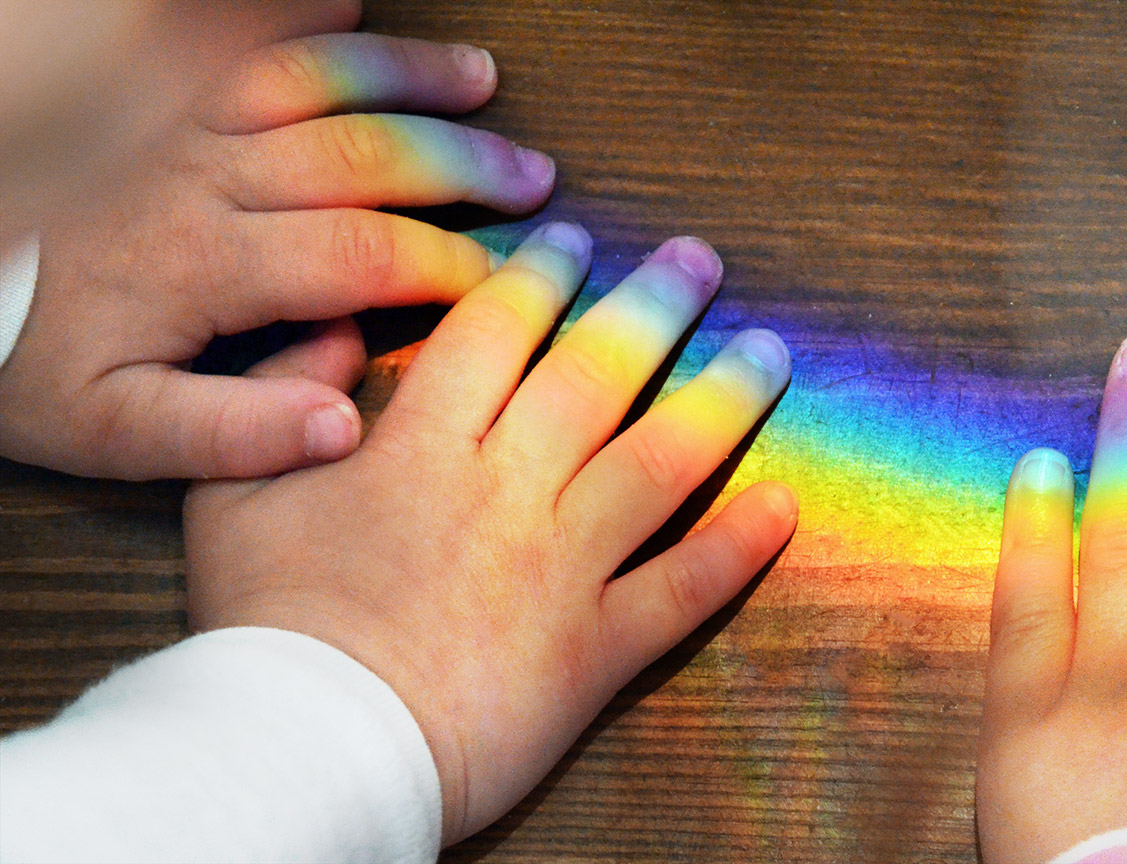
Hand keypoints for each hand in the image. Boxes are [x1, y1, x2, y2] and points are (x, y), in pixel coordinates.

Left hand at [0, 25, 556, 478]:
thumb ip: (230, 435)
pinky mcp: (154, 95)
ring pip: (314, 82)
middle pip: (362, 155)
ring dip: (406, 76)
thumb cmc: (28, 362)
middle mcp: (206, 180)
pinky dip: (306, 21)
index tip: (507, 283)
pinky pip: (243, 44)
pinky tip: (355, 5)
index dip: (450, 265)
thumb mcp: (114, 432)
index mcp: (207, 266)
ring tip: (482, 81)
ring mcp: (180, 125)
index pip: (363, 255)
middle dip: (462, 164)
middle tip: (534, 178)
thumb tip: (343, 423)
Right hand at [184, 228, 798, 844]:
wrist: (310, 750)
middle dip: (656, 304)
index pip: (497, 330)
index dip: (542, 274)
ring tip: (767, 351)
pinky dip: (739, 547)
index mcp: (425, 446)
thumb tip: (331, 328)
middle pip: (599, 374)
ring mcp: (563, 568)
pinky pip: (684, 589)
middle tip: (701, 260)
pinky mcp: (596, 648)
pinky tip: (784, 504)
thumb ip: (282, 400)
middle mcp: (509, 490)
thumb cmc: (266, 627)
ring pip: (662, 464)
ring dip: (723, 400)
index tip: (576, 241)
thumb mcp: (234, 494)